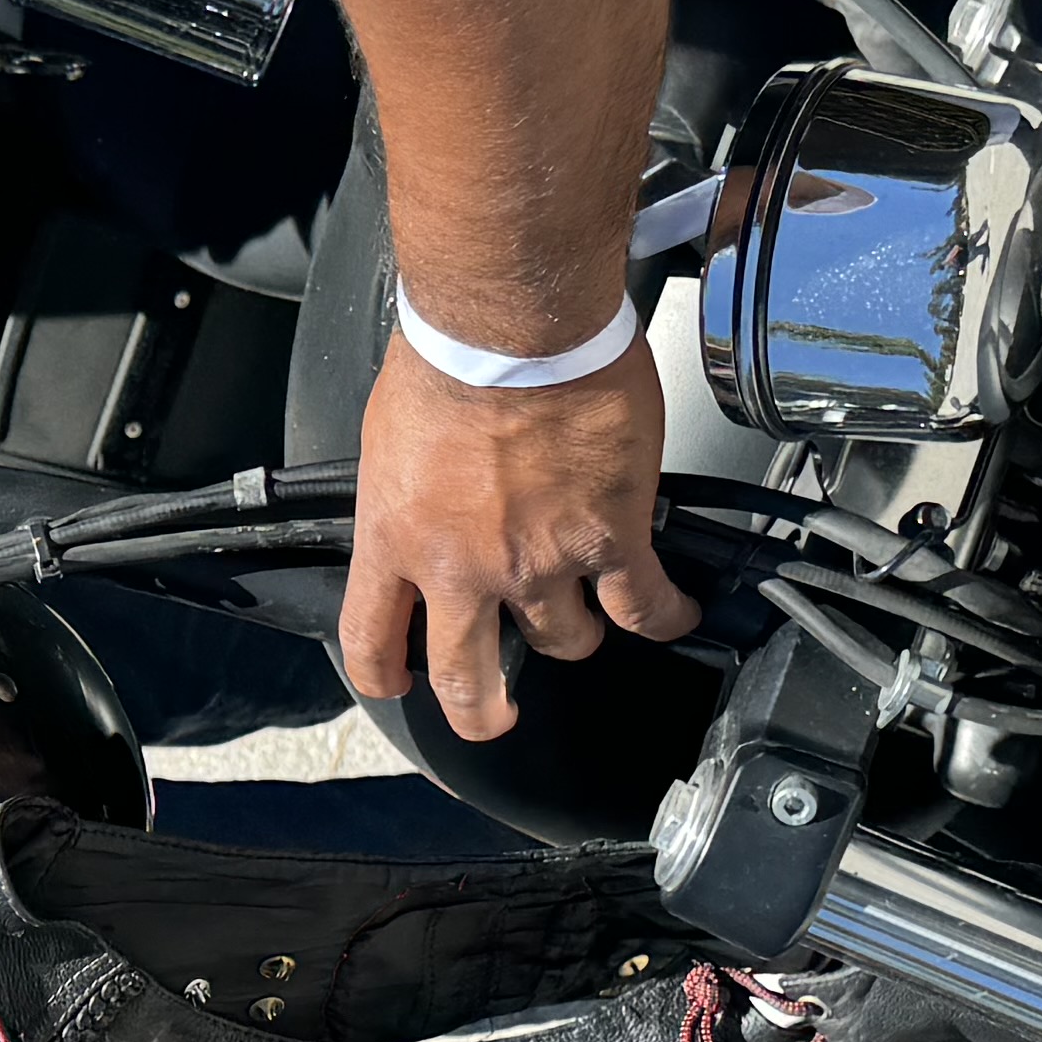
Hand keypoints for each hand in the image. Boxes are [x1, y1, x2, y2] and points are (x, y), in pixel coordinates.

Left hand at [336, 333, 687, 741]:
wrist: (515, 326)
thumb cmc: (449, 358)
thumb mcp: (389, 438)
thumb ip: (406, 493)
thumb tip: (421, 502)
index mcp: (395, 538)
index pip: (370, 637)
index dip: (384, 673)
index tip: (397, 681)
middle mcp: (463, 568)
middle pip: (467, 679)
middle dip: (481, 710)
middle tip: (492, 715)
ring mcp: (539, 563)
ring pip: (564, 642)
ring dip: (574, 634)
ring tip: (590, 620)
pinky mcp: (610, 539)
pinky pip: (644, 607)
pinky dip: (662, 617)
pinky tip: (671, 615)